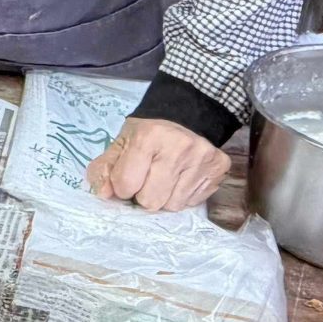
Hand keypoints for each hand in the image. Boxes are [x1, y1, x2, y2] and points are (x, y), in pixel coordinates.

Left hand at [86, 117, 229, 212]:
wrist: (186, 115)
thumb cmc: (148, 133)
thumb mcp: (121, 144)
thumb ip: (104, 169)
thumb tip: (104, 194)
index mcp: (148, 137)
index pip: (126, 185)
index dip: (122, 186)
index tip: (129, 176)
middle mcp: (179, 147)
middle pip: (151, 201)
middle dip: (144, 195)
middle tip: (148, 178)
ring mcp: (202, 158)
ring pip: (173, 206)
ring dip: (165, 197)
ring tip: (166, 177)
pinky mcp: (218, 167)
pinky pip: (193, 202)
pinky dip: (183, 195)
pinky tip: (183, 177)